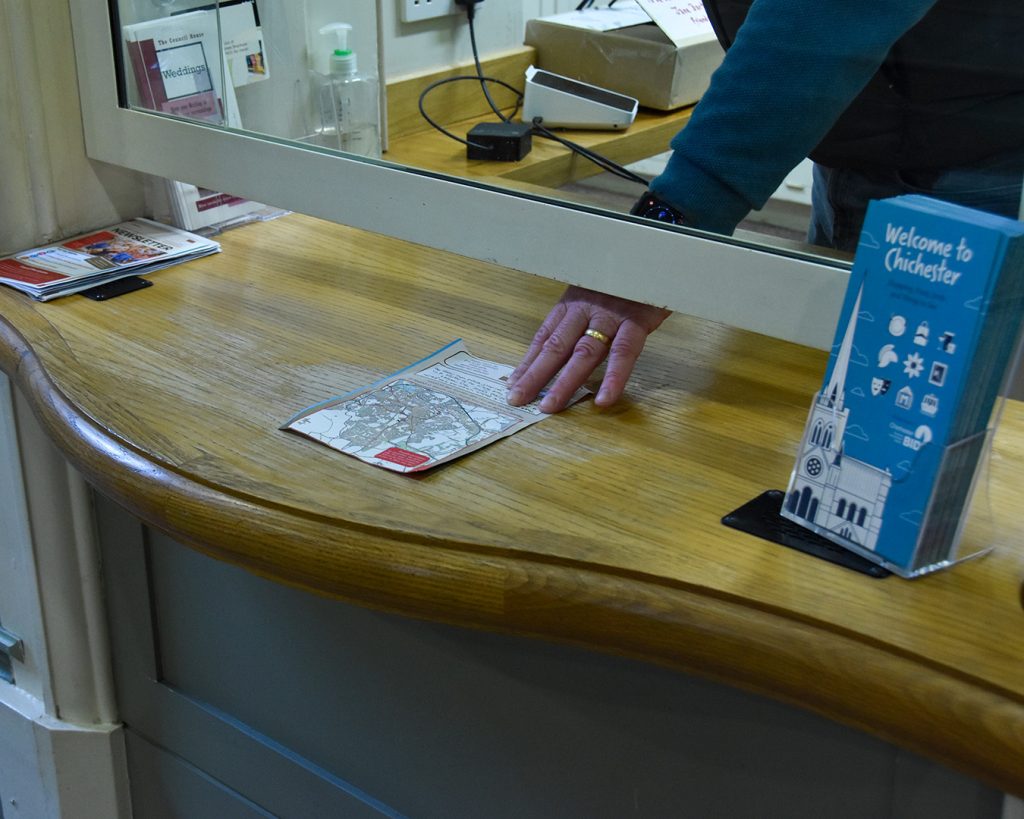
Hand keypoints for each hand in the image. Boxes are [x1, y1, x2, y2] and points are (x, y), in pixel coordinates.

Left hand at [506, 285, 671, 412]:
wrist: (657, 251)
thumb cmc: (628, 275)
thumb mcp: (599, 290)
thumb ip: (586, 315)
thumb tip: (569, 345)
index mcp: (574, 302)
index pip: (544, 336)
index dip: (528, 361)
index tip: (513, 382)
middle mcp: (586, 309)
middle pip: (555, 346)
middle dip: (534, 375)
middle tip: (517, 399)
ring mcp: (610, 316)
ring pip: (583, 353)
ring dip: (564, 382)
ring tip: (550, 407)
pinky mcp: (636, 321)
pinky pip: (623, 353)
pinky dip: (613, 378)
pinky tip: (604, 399)